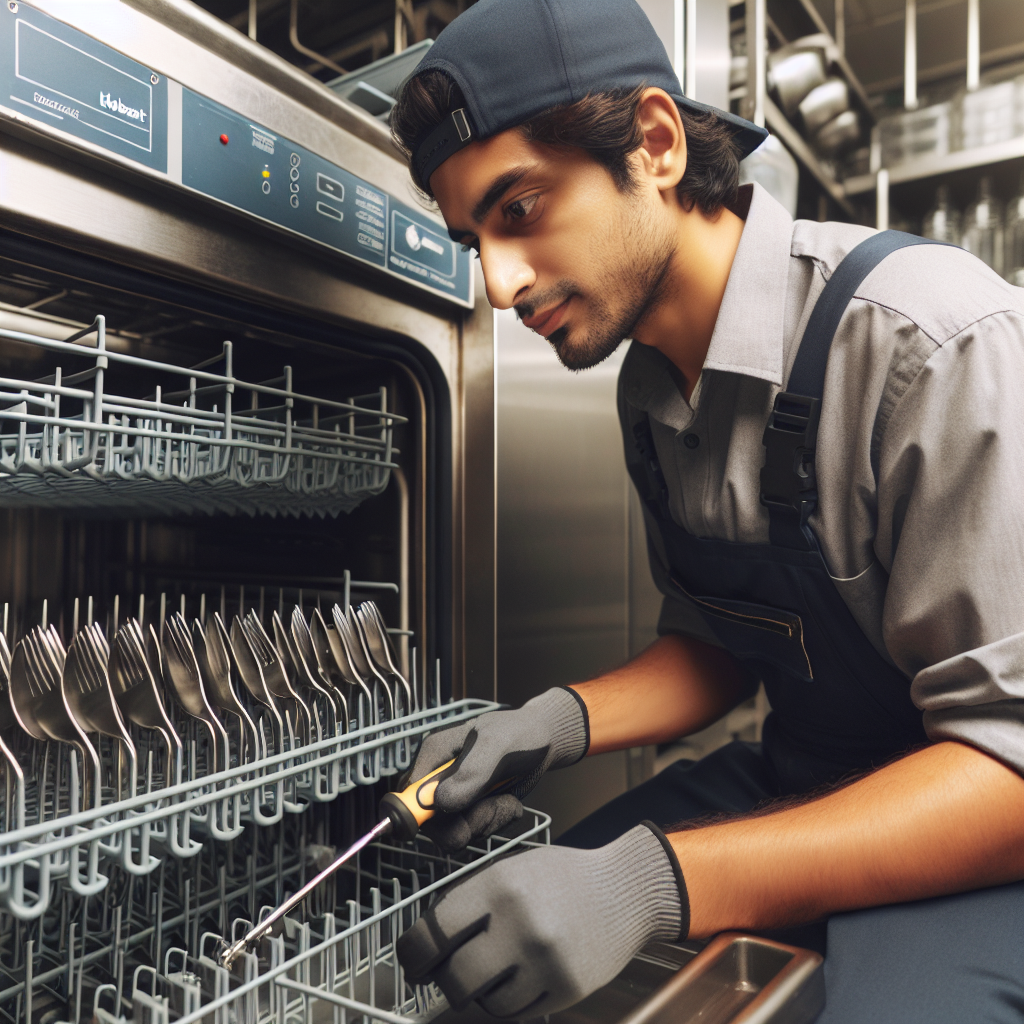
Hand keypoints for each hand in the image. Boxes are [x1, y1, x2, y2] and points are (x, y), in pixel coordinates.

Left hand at [397, 823, 684, 1018]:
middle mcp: (521, 925)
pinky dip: (507, 1002)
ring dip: (478, 993)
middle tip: (442, 974)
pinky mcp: (566, 989)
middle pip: (456, 978)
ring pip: (486, 1003)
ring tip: (490, 970)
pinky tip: (514, 980)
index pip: (437, 931)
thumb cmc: (563, 876)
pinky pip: (517, 1013)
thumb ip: (471, 900)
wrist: (625, 890)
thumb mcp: (512, 868)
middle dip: (442, 980)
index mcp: (500, 886)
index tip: (410, 961)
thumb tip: (427, 941)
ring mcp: (546, 961)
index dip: (413, 953)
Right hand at [410, 687, 588, 851]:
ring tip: (507, 800)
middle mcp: (439, 778)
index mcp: (434, 755)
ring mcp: (456, 796)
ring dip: (487, 821)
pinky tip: (509, 803)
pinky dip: (497, 822)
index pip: (409, 797)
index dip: (423, 816)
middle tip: (494, 807)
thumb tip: (442, 803)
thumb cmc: (520, 733)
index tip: (455, 820)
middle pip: (432, 824)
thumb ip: (471, 773)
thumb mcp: (498, 745)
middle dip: (466, 823)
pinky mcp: (472, 809)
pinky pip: (476, 831)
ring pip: (456, 832)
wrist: (544, 741)